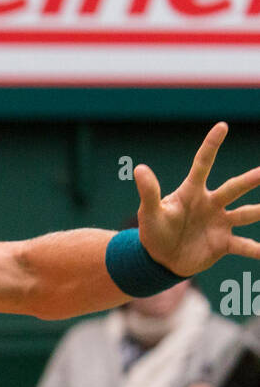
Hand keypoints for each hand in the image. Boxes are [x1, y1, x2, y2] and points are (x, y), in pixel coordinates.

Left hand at [134, 123, 259, 277]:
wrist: (160, 260)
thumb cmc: (154, 231)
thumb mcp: (149, 213)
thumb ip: (149, 192)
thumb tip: (138, 169)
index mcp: (192, 192)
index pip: (203, 164)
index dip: (211, 146)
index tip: (222, 126)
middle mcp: (211, 204)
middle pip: (233, 188)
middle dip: (250, 180)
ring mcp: (220, 223)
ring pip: (245, 214)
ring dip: (259, 211)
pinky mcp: (223, 243)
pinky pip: (243, 245)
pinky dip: (256, 250)